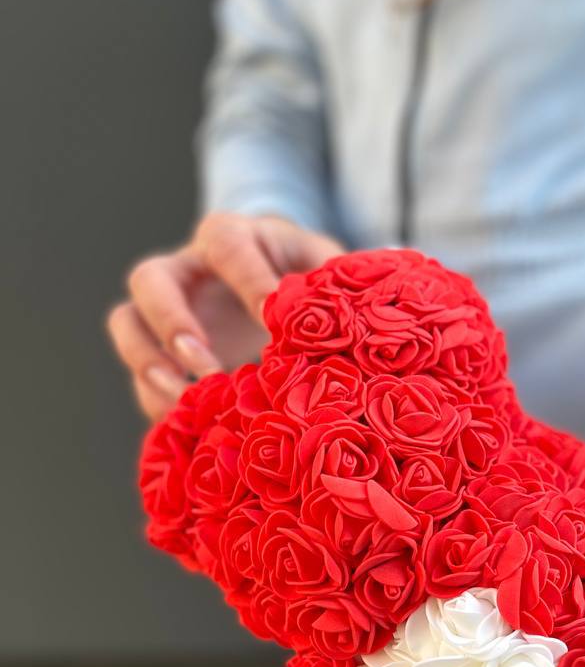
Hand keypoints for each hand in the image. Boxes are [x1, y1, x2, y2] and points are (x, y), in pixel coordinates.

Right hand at [106, 212, 343, 420]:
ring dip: (149, 365)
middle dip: (172, 322)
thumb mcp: (330, 273)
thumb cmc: (311, 281)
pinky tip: (188, 428)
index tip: (274, 321)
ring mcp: (165, 314)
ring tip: (185, 401)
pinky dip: (158, 403)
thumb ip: (340, 284)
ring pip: (127, 324)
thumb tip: (375, 292)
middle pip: (150, 279)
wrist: (288, 303)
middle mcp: (187, 271)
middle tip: (207, 364)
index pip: (228, 245)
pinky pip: (140, 378)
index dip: (247, 279)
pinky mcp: (162, 357)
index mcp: (233, 238)